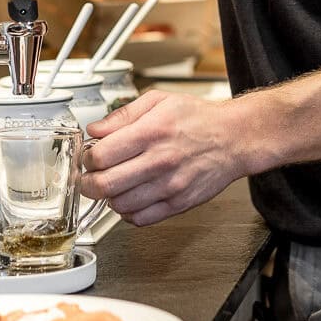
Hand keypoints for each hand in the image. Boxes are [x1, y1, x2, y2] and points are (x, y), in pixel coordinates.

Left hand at [81, 91, 250, 225]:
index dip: (87, 158)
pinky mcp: (178, 203)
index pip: (100, 156)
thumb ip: (123, 115)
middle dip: (88, 183)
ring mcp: (169, 186)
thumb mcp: (158, 100)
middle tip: (90, 178)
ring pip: (119, 205)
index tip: (89, 157)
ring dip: (109, 198)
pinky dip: (128, 213)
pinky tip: (131, 198)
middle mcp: (159, 161)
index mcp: (151, 132)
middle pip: (105, 184)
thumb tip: (95, 130)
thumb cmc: (198, 118)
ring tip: (114, 185)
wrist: (234, 138)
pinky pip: (141, 219)